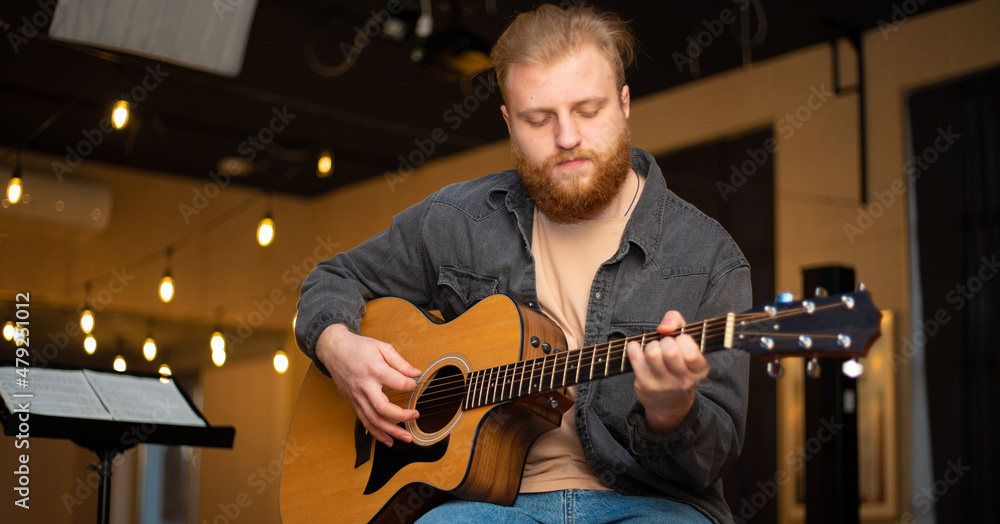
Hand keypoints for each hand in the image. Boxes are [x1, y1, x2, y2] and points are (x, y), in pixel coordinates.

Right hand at [315, 324, 421, 445]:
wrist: (334, 350)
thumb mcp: (382, 347)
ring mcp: (357, 396)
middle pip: (383, 408)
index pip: (397, 383)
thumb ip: (400, 362)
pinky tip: (388, 440)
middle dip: (401, 416)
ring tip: (406, 437)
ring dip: (391, 431)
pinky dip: (377, 433)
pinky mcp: (353, 402)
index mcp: (374, 369)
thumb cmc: (358, 348)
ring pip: (373, 419)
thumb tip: (416, 374)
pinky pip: (365, 421)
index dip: (410, 385)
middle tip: (415, 416)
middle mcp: (364, 386)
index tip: (414, 384)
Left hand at [626, 311, 708, 432]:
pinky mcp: (647, 385)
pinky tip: (636, 348)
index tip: (680, 340)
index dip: (683, 339)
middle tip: (665, 345)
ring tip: (653, 349)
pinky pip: (636, 359)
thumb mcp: (686, 343)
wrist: (668, 402)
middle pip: (670, 351)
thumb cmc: (677, 363)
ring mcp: (665, 384)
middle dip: (665, 341)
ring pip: (652, 354)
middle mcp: (684, 380)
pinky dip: (633, 348)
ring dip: (651, 345)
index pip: (692, 353)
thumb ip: (678, 322)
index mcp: (700, 369)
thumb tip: (664, 327)